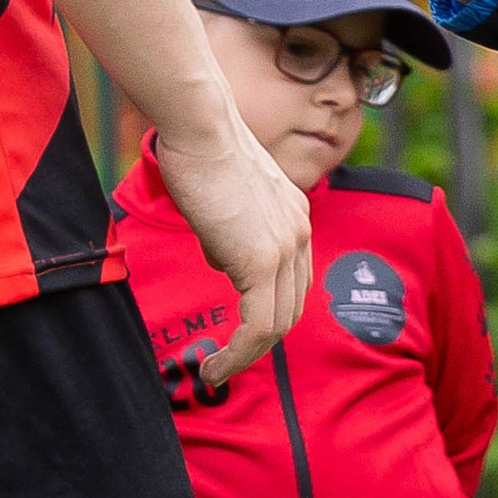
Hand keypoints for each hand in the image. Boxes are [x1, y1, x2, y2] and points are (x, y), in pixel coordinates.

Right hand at [156, 107, 312, 385]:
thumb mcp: (225, 196)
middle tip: (227, 363)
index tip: (240, 334)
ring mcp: (286, 248)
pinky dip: (238, 355)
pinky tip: (215, 367)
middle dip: (260, 344)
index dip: (270, 313)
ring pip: (277, 325)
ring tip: (216, 372)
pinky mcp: (261, 260)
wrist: (200, 126)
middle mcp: (299, 233)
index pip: (293, 281)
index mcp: (295, 216)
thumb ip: (231, 230)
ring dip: (246, 358)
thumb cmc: (198, 148)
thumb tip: (221, 259)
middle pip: (291, 308)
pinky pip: (258, 326)